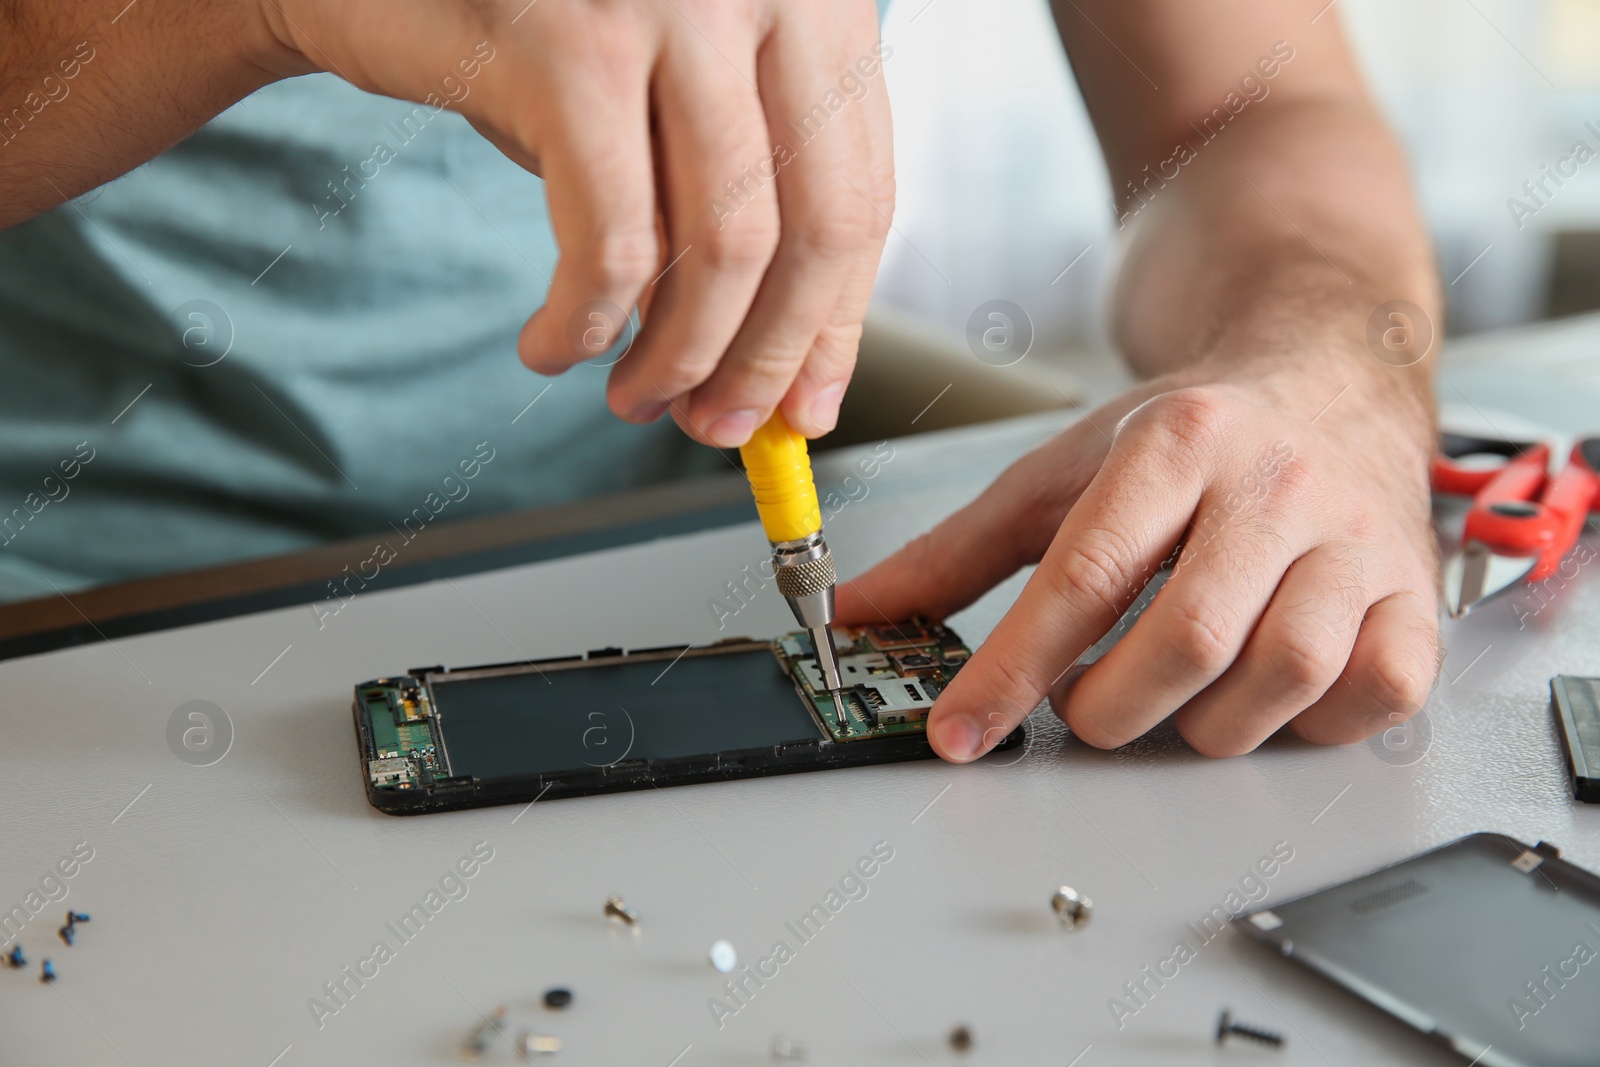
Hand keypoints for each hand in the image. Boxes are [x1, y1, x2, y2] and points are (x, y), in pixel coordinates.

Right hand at [258, 0, 892, 445]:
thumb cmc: (545, 38)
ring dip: (680, 358)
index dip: (835, 323)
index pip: (862, 193)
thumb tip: (789, 379)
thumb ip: (739, 210)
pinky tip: (557, 347)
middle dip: (765, 361)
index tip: (803, 407)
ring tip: (635, 399)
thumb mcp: (671, 110)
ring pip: (724, 246)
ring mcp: (671, 9)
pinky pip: (612, 242)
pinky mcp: (569, 46)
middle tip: (720, 429)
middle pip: (812, 228)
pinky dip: (587, 323)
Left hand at [835, 357, 1441, 760]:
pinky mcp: (1413, 591)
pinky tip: (1260, 692)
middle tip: (1081, 707)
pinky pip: (1371, 695)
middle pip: (1187, 641)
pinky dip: (1306, 723)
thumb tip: (856, 611)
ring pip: (1281, 679)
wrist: (1324, 375)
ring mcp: (1356, 540)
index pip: (1081, 575)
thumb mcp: (1061, 471)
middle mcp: (1275, 485)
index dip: (1010, 670)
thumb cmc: (1191, 434)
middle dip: (1110, 708)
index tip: (959, 732)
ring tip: (1167, 696)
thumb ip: (957, 552)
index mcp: (1177, 443)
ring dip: (1202, 723)